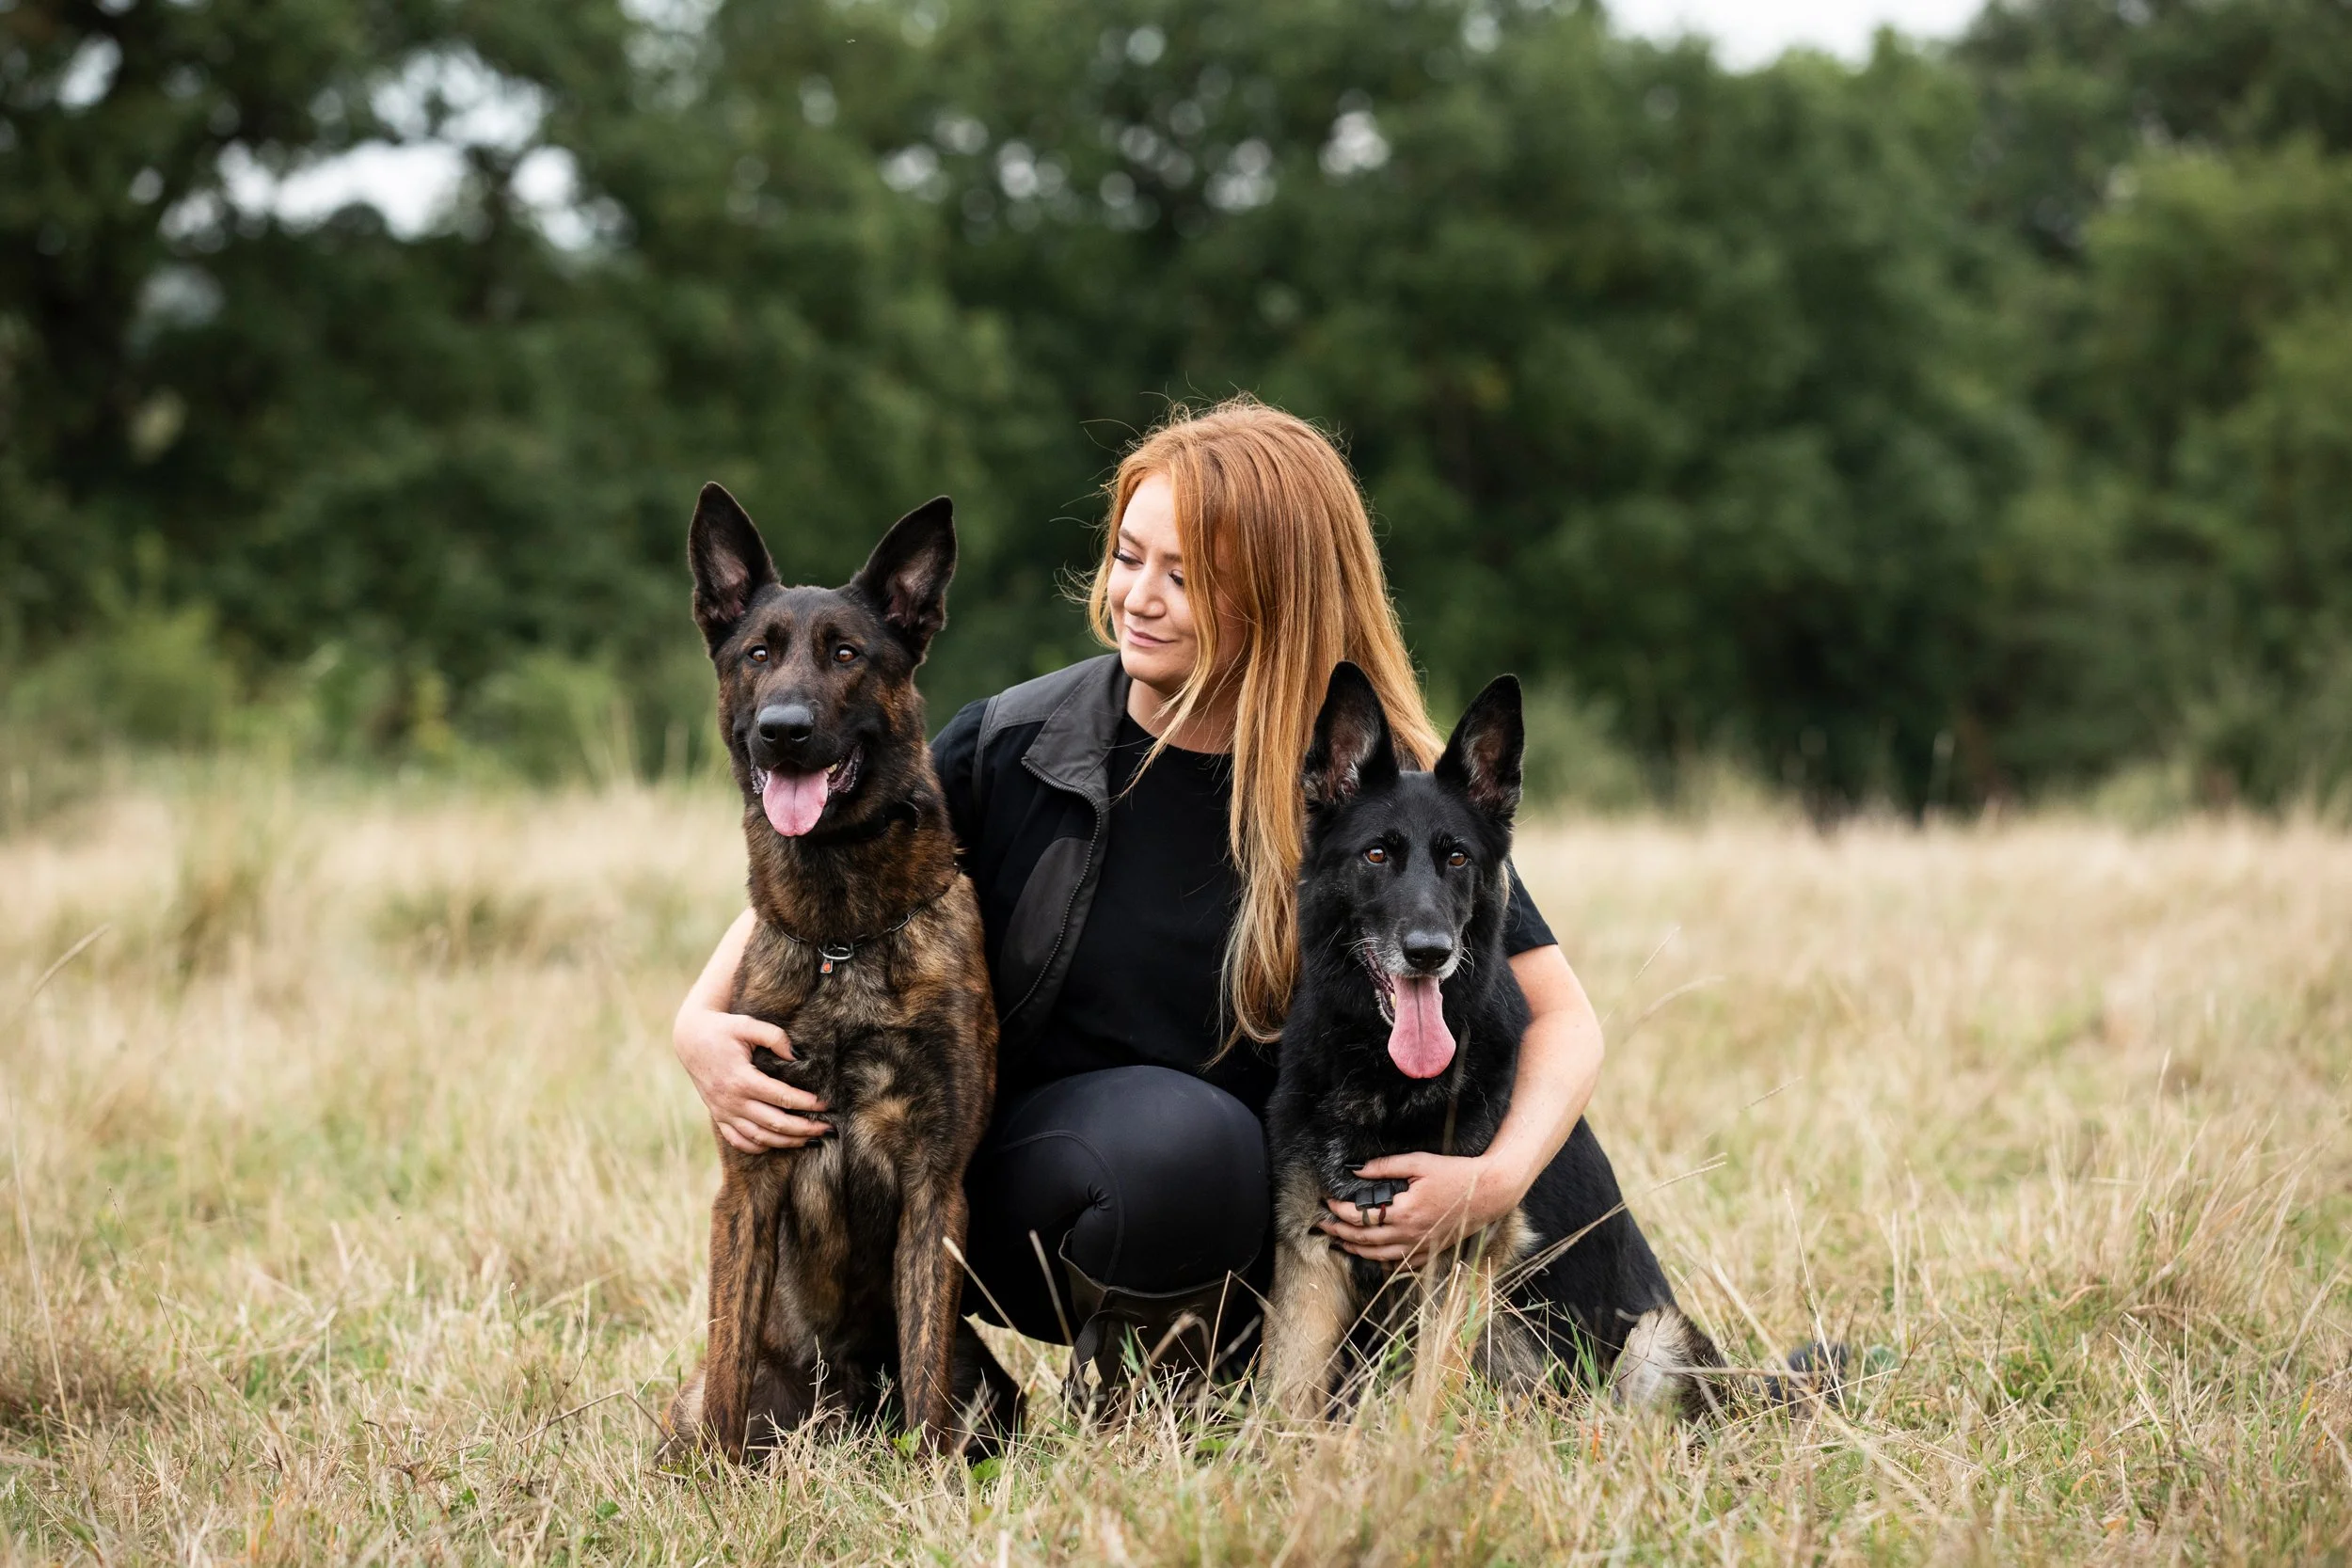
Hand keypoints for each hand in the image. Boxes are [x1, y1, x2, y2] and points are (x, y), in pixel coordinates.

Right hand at [672, 1006, 830, 1152]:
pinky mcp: (718, 1115)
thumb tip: (798, 1057)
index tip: (826, 1104)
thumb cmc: (723, 1029)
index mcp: (741, 1079)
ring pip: (759, 1136)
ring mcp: (723, 1111)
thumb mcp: (748, 1025)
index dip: (806, 1103)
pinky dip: (758, 1146)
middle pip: (774, 1123)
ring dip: (786, 1142)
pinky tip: (776, 1144)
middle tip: (827, 1129)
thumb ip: (776, 1037)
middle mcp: (731, 1100)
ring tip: (810, 1140)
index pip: (781, 1097)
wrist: (690, 1039)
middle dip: (804, 1128)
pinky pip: (737, 1140)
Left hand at [1320, 1150, 1529, 1265]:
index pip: (1360, 1216)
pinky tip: (1372, 1258)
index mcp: (1404, 1212)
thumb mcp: (1419, 1163)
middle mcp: (1409, 1234)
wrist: (1489, 1192)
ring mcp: (1420, 1246)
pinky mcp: (1430, 1252)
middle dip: (1339, 1233)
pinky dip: (1382, 1262)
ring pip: (1379, 1257)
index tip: (1327, 1203)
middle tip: (1323, 1227)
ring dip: (1355, 1251)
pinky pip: (1401, 1264)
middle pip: (1364, 1240)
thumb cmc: (1455, 1174)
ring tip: (1339, 1244)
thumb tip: (1356, 1169)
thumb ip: (1385, 1167)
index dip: (1339, 1210)